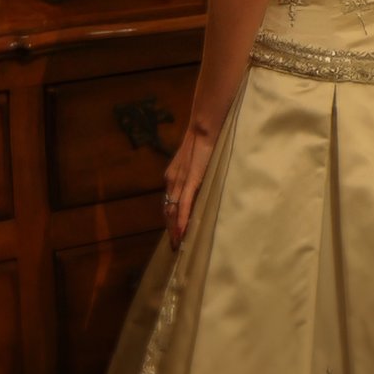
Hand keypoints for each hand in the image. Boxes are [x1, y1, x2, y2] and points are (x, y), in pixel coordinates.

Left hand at [161, 124, 216, 248]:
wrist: (205, 127)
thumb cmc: (206, 141)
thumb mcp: (198, 162)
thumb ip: (196, 174)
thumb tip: (202, 186)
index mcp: (173, 176)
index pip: (169, 202)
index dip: (171, 220)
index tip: (175, 234)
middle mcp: (172, 180)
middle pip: (168, 210)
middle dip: (171, 229)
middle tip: (175, 246)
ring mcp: (179, 181)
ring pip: (173, 210)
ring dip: (175, 228)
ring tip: (178, 245)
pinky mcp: (189, 180)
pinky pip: (183, 204)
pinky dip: (182, 219)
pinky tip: (183, 231)